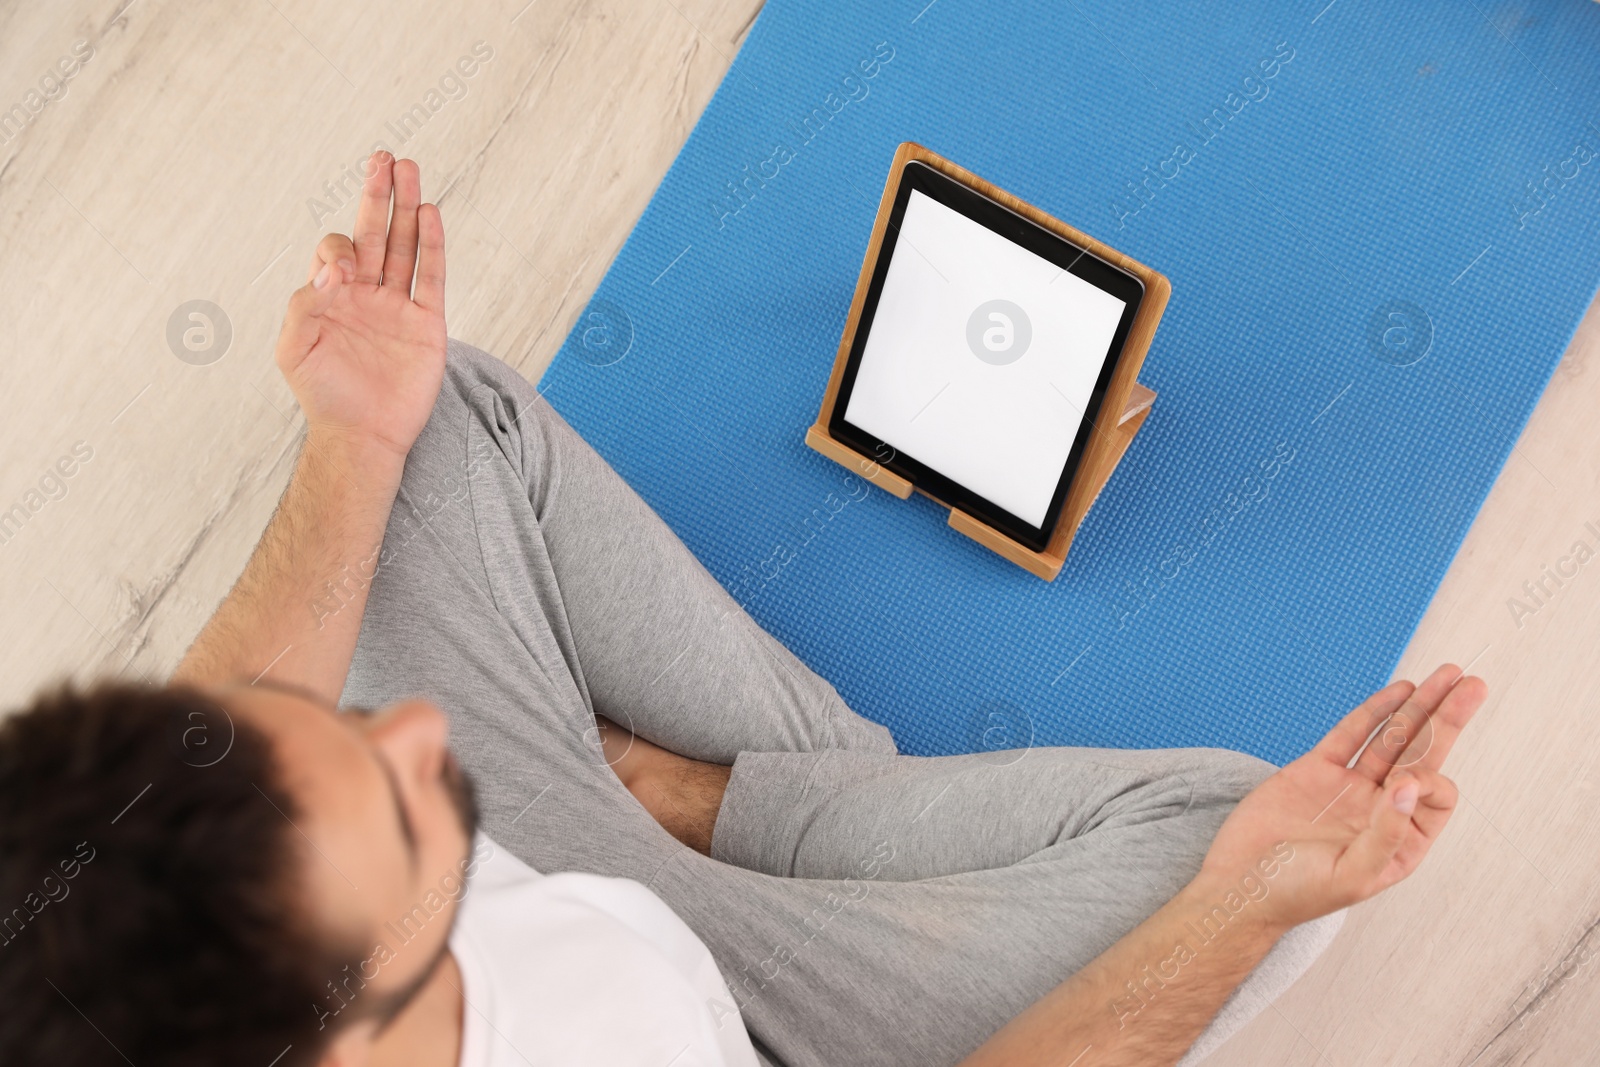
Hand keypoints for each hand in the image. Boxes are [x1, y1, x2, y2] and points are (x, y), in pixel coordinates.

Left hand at [275, 152, 446, 463]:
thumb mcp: (294, 347)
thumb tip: (335, 274)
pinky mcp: (426, 324)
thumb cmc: (323, 395)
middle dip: (377, 194)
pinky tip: (430, 213)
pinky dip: (432, 245)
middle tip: (384, 157)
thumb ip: (304, 304)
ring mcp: (398, 307)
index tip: (341, 274)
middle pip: (376, 232)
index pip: (337, 251)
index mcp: (332, 297)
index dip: (338, 249)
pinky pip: (431, 277)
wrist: (363, 435)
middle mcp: (367, 295)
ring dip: (406, 207)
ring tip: (409, 169)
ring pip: (405, 246)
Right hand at [1197, 664, 1485, 930]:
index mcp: (1400, 839)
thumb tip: (1410, 787)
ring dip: (1419, 706)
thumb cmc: (1297, 892)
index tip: (1400, 784)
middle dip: (1448, 719)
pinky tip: (1400, 691)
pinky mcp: (1316, 769)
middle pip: (1423, 755)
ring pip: (1392, 738)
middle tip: (1474, 685)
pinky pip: (1350, 734)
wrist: (1239, 883)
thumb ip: (1386, 834)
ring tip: (1448, 675)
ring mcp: (1349, 786)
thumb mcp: (1353, 876)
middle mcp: (1381, 808)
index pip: (1433, 795)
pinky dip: (1375, 711)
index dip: (1427, 780)